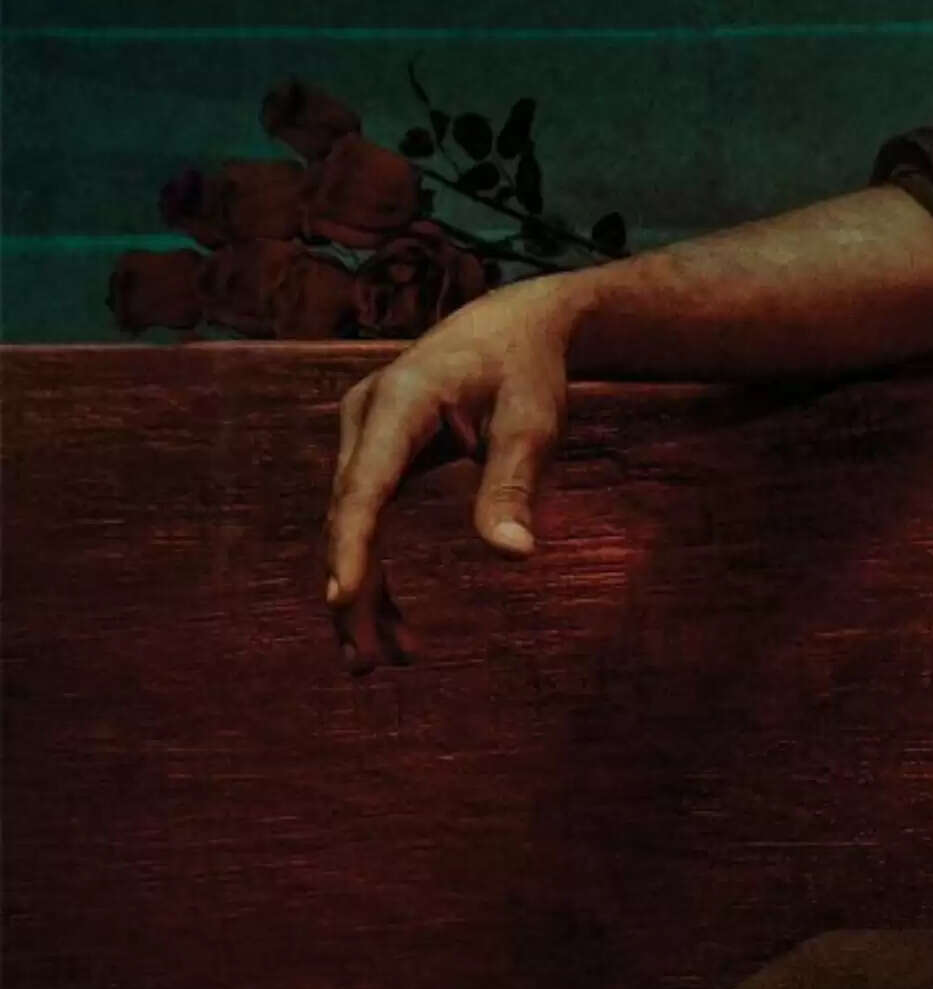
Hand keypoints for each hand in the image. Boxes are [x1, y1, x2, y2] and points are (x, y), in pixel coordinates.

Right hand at [324, 275, 579, 675]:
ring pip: (349, 526)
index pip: (367, 483)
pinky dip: (376, 569)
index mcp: (401, 399)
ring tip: (381, 662)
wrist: (513, 325)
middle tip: (367, 663)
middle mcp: (364, 417)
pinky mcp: (372, 456)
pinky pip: (365, 519)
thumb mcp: (533, 421)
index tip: (343, 597)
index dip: (353, 544)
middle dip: (354, 591)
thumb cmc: (527, 369)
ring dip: (363, 593)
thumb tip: (514, 555)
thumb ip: (515, 482)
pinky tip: (396, 625)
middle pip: (348, 516)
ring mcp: (362, 437)